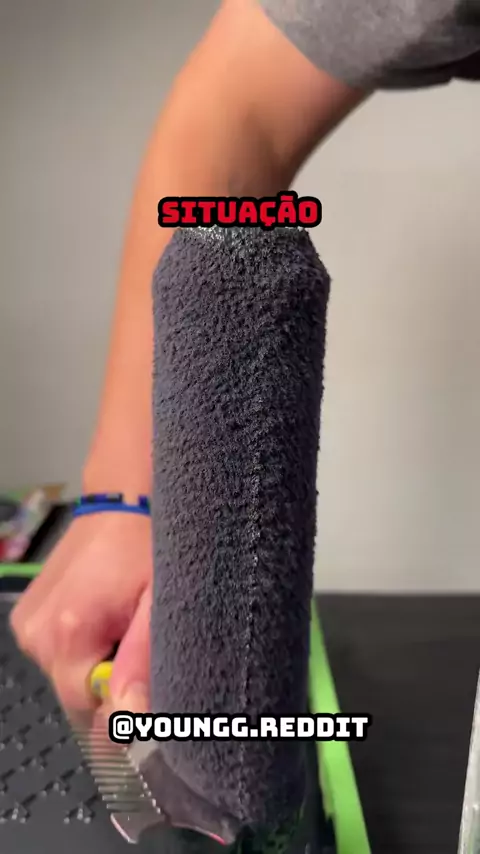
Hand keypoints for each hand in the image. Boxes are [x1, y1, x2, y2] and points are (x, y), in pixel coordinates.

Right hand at [9, 512, 151, 713]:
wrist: (121, 500)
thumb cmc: (147, 546)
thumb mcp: (158, 602)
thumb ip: (142, 660)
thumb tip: (129, 716)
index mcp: (70, 633)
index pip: (89, 712)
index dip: (122, 706)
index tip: (147, 681)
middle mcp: (37, 634)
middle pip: (76, 695)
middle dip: (110, 680)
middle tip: (137, 639)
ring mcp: (27, 625)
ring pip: (66, 674)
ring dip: (94, 661)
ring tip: (122, 620)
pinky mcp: (25, 616)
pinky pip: (55, 652)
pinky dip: (79, 644)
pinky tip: (101, 615)